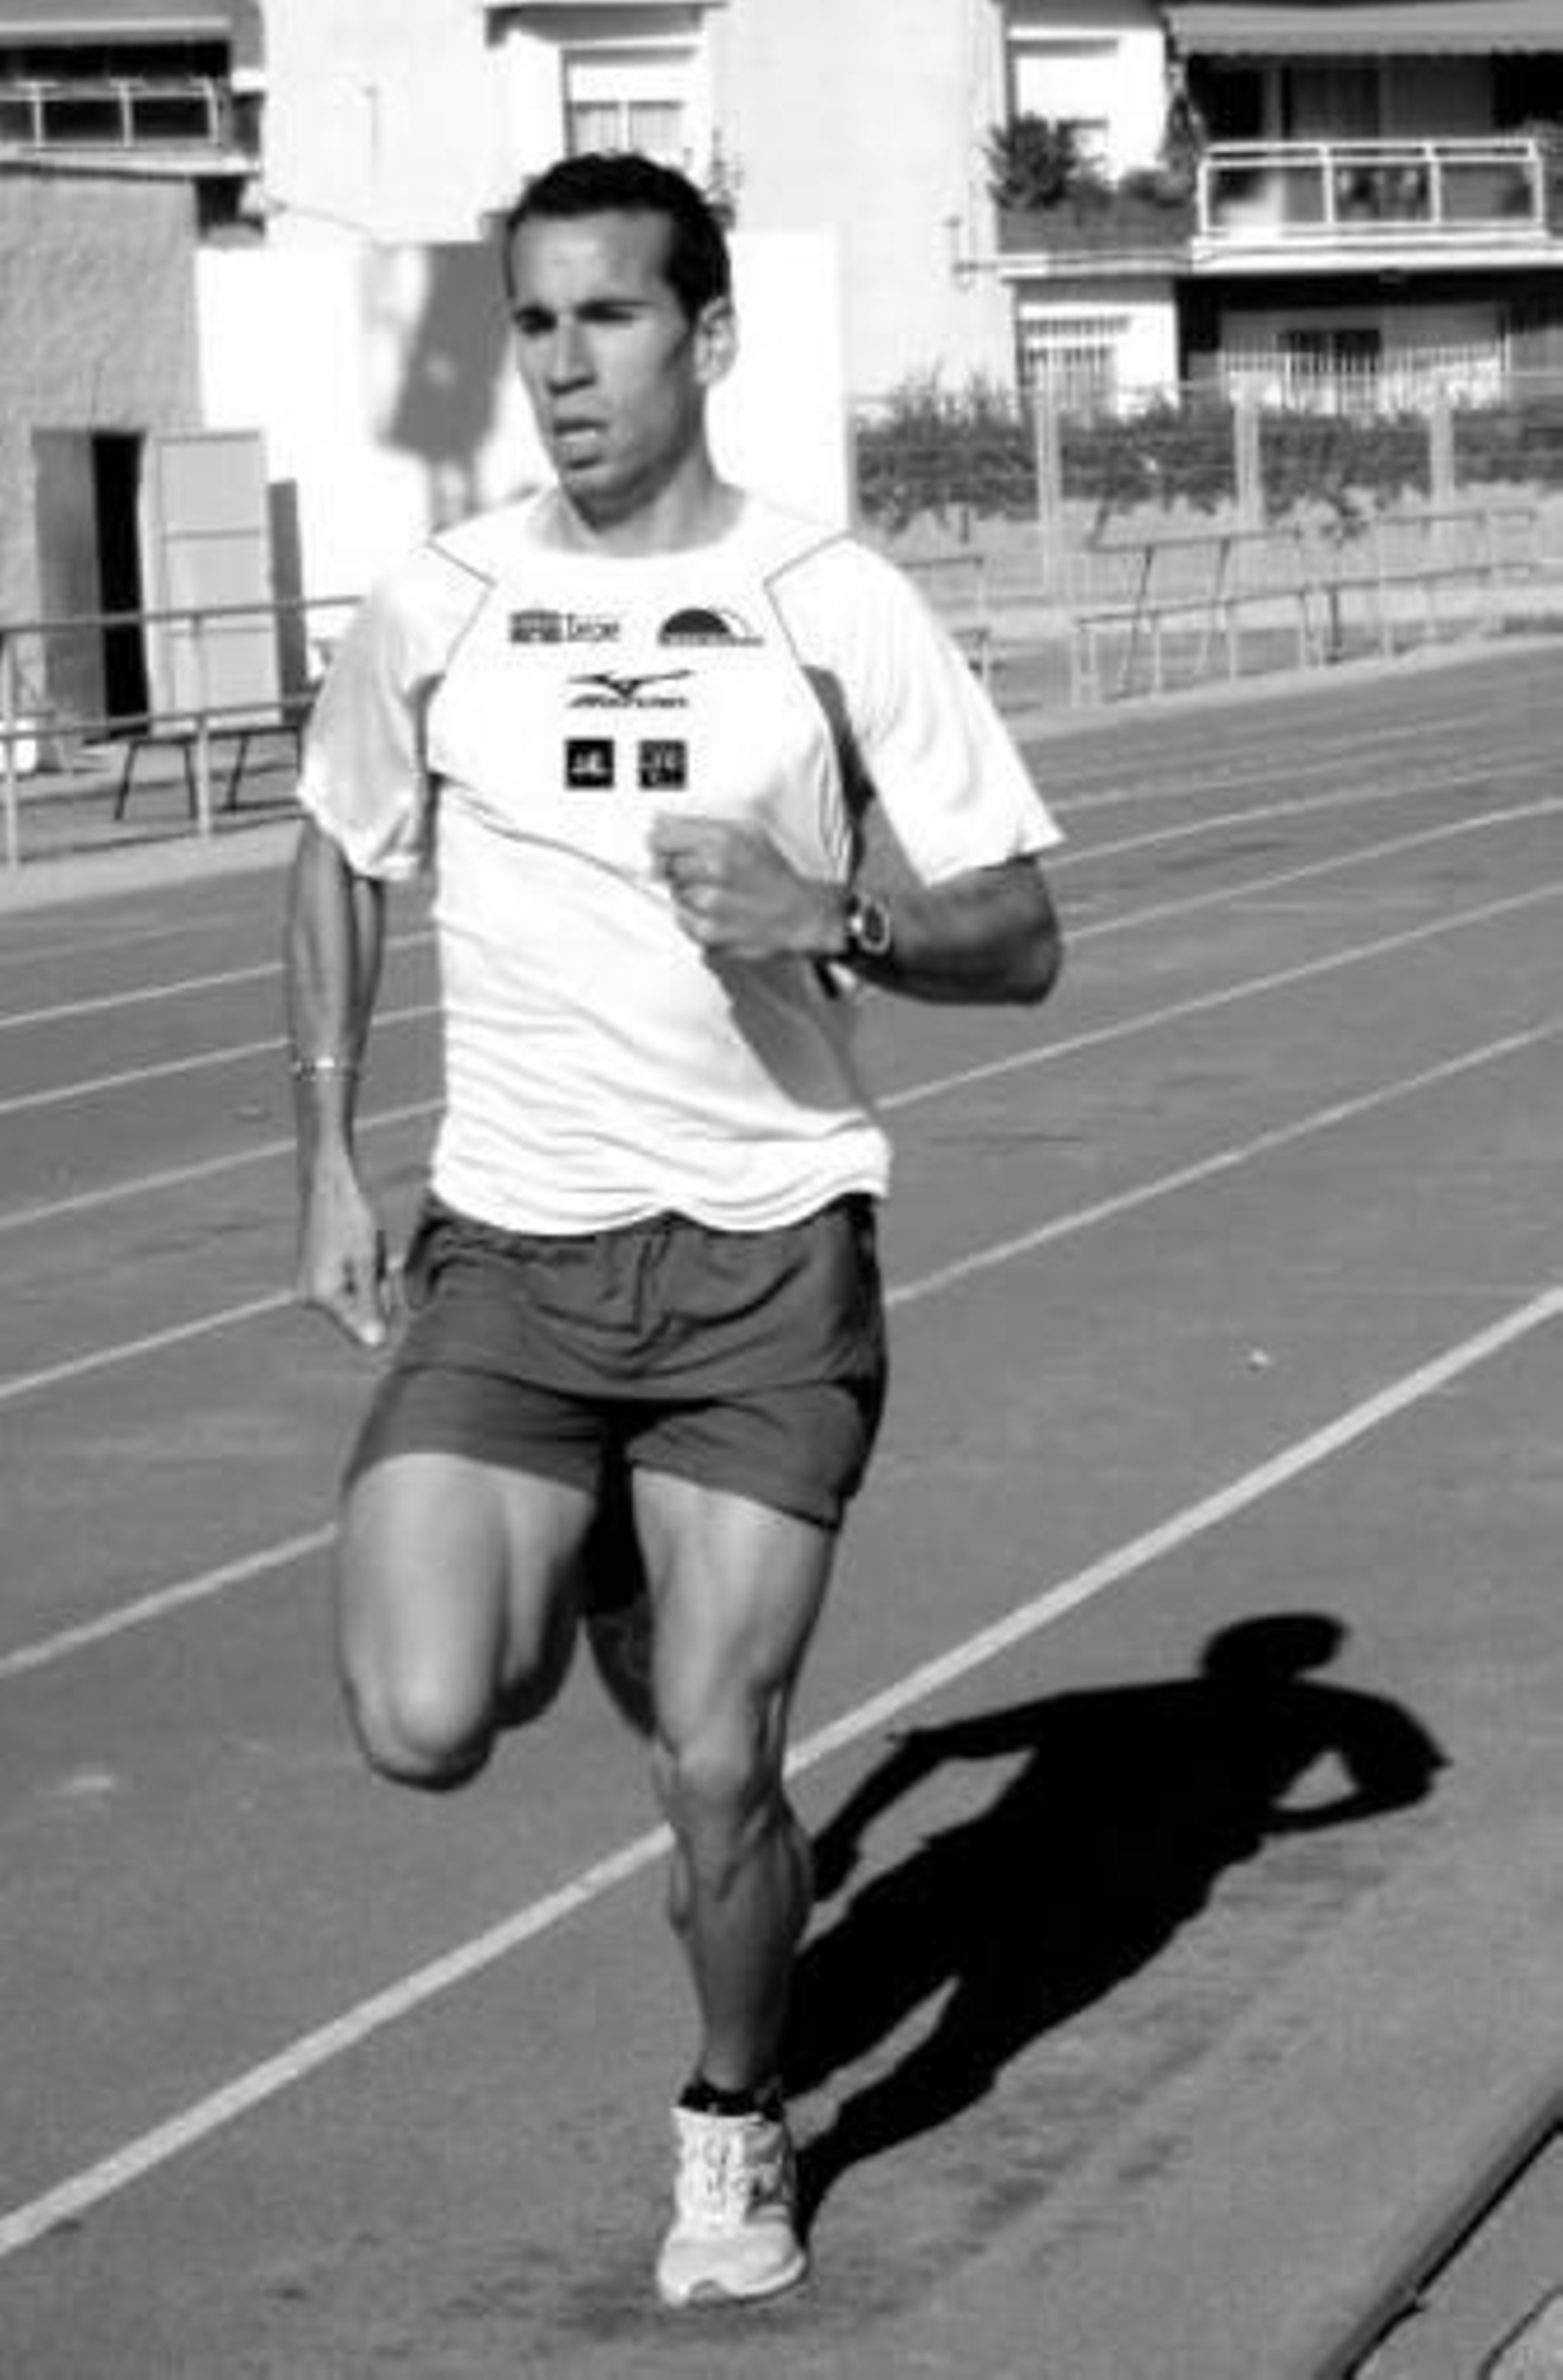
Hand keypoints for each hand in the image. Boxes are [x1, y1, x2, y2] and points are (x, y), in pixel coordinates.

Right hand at [295, 1167, 390, 1349]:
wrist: (327, 1184)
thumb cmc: (349, 1218)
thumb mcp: (367, 1260)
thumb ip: (370, 1303)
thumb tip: (375, 1343)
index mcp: (322, 1296)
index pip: (362, 1330)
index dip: (386, 1316)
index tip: (394, 1286)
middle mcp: (310, 1297)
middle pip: (359, 1315)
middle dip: (379, 1293)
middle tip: (382, 1260)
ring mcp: (310, 1287)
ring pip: (356, 1299)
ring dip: (372, 1281)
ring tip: (370, 1249)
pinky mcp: (314, 1276)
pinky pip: (347, 1286)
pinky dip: (362, 1272)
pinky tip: (361, 1248)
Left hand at [648, 814, 839, 961]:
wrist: (800, 916)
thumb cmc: (775, 876)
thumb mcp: (748, 833)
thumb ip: (702, 825)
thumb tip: (663, 821)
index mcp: (722, 841)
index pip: (661, 838)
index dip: (660, 842)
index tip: (662, 845)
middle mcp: (714, 872)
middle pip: (664, 867)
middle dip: (678, 868)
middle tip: (703, 872)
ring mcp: (709, 906)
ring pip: (674, 894)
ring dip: (688, 893)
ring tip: (718, 893)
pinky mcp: (708, 934)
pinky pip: (683, 921)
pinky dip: (695, 917)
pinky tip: (719, 912)